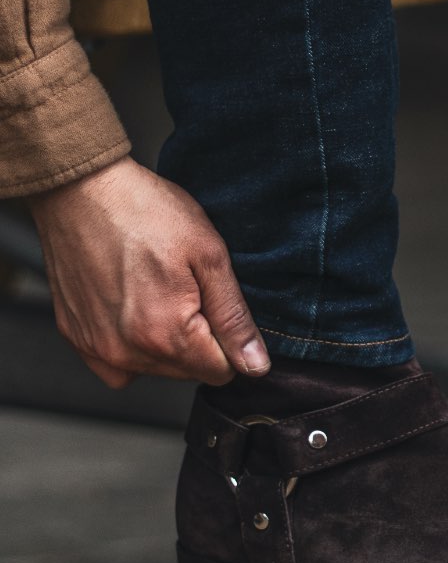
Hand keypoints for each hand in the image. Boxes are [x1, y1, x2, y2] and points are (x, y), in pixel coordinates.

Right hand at [28, 156, 269, 387]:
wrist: (81, 190)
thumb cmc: (146, 212)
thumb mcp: (210, 256)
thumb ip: (234, 318)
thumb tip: (256, 365)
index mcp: (166, 335)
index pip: (221, 372)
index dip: (230, 341)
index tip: (218, 306)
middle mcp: (126, 353)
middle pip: (188, 372)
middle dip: (200, 340)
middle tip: (189, 290)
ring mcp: (96, 348)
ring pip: (155, 369)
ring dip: (167, 342)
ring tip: (160, 291)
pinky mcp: (77, 338)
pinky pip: (118, 365)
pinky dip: (132, 346)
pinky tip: (136, 308)